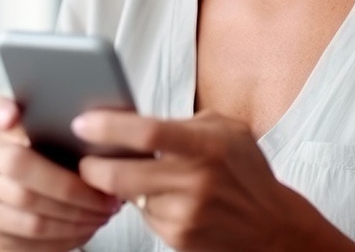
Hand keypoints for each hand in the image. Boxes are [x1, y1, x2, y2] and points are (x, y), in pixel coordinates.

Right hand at [0, 96, 123, 251]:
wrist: (30, 216)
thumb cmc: (57, 173)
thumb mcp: (63, 148)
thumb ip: (69, 136)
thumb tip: (103, 133)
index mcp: (5, 125)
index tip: (12, 117)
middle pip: (19, 163)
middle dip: (69, 184)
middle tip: (105, 195)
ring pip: (26, 200)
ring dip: (73, 211)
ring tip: (102, 212)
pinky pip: (28, 228)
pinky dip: (64, 230)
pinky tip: (85, 226)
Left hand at [72, 110, 354, 251]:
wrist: (272, 227)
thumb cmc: (245, 171)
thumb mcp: (226, 130)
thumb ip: (182, 122)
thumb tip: (130, 117)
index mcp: (207, 146)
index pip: (146, 133)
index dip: (107, 128)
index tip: (82, 123)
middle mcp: (196, 181)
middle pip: (120, 175)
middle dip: (92, 167)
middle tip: (85, 158)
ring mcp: (185, 214)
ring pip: (128, 195)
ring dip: (120, 186)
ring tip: (131, 174)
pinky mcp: (178, 237)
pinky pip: (142, 215)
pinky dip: (142, 204)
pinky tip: (159, 197)